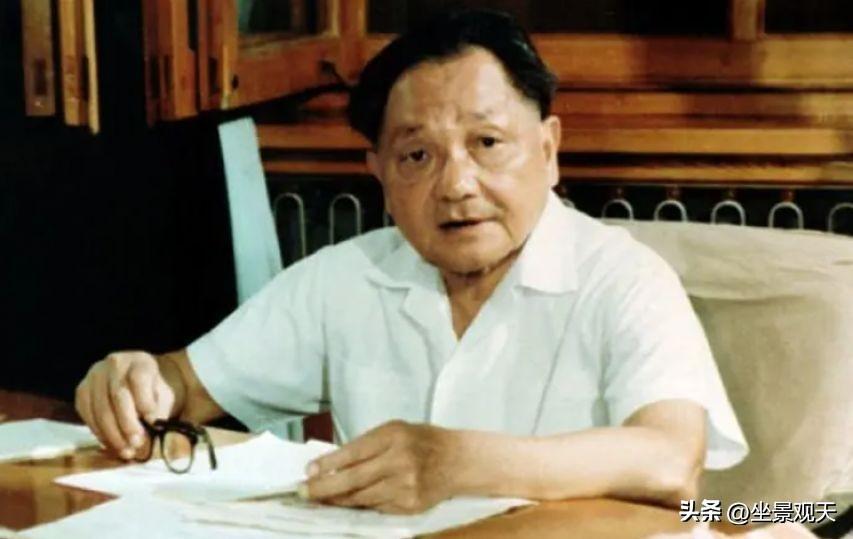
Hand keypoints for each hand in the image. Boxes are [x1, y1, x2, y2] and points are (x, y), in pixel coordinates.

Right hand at [75, 351, 174, 459]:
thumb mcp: (166, 398)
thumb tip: (165, 440)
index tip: (153, 421)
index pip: (139, 378)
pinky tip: (113, 445)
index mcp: (140, 361)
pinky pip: (87, 415)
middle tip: (137, 444)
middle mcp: (114, 364)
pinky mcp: (82, 391)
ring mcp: (94, 376)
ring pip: (100, 408)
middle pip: (118, 395)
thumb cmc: (154, 392)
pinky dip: (100, 433)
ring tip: (126, 451)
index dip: (145, 400)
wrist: (136, 385)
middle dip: (127, 424)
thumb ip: (165, 414)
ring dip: (113, 434)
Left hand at [301, 420, 460, 513]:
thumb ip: (367, 445)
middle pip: (353, 480)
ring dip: (337, 500)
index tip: (308, 470)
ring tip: (319, 498)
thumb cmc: (421, 440)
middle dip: (324, 487)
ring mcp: (405, 487)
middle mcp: (399, 462)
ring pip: (361, 498)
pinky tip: (345, 503)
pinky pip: (376, 508)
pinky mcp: (409, 506)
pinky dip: (359, 505)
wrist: (458, 460)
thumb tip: (331, 463)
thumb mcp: (395, 430)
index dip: (328, 464)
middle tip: (303, 492)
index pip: (354, 452)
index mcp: (394, 436)